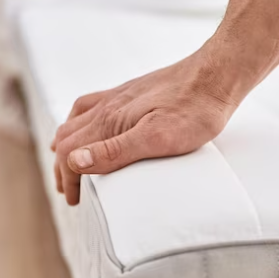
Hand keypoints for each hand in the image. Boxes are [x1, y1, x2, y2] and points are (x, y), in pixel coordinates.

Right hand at [51, 47, 242, 205]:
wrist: (215, 76)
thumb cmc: (194, 111)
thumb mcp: (157, 139)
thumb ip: (115, 151)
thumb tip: (74, 161)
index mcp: (109, 121)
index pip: (70, 153)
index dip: (68, 179)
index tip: (75, 200)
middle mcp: (107, 106)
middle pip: (67, 137)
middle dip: (63, 166)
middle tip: (69, 191)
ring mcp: (118, 96)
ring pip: (76, 120)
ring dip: (67, 143)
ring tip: (69, 162)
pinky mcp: (132, 92)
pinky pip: (92, 105)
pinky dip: (79, 121)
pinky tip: (90, 125)